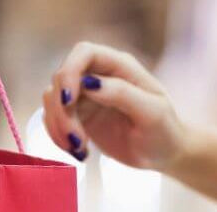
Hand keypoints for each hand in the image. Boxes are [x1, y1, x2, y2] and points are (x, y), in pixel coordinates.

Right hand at [43, 42, 186, 170]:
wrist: (164, 154)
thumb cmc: (164, 131)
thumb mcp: (152, 113)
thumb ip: (122, 94)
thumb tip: (88, 83)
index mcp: (120, 66)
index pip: (83, 53)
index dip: (69, 72)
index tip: (67, 102)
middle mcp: (99, 76)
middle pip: (61, 79)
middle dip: (61, 111)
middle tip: (77, 141)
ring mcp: (86, 96)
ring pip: (53, 100)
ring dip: (58, 126)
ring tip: (80, 149)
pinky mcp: (78, 116)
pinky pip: (54, 119)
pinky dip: (58, 136)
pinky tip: (80, 152)